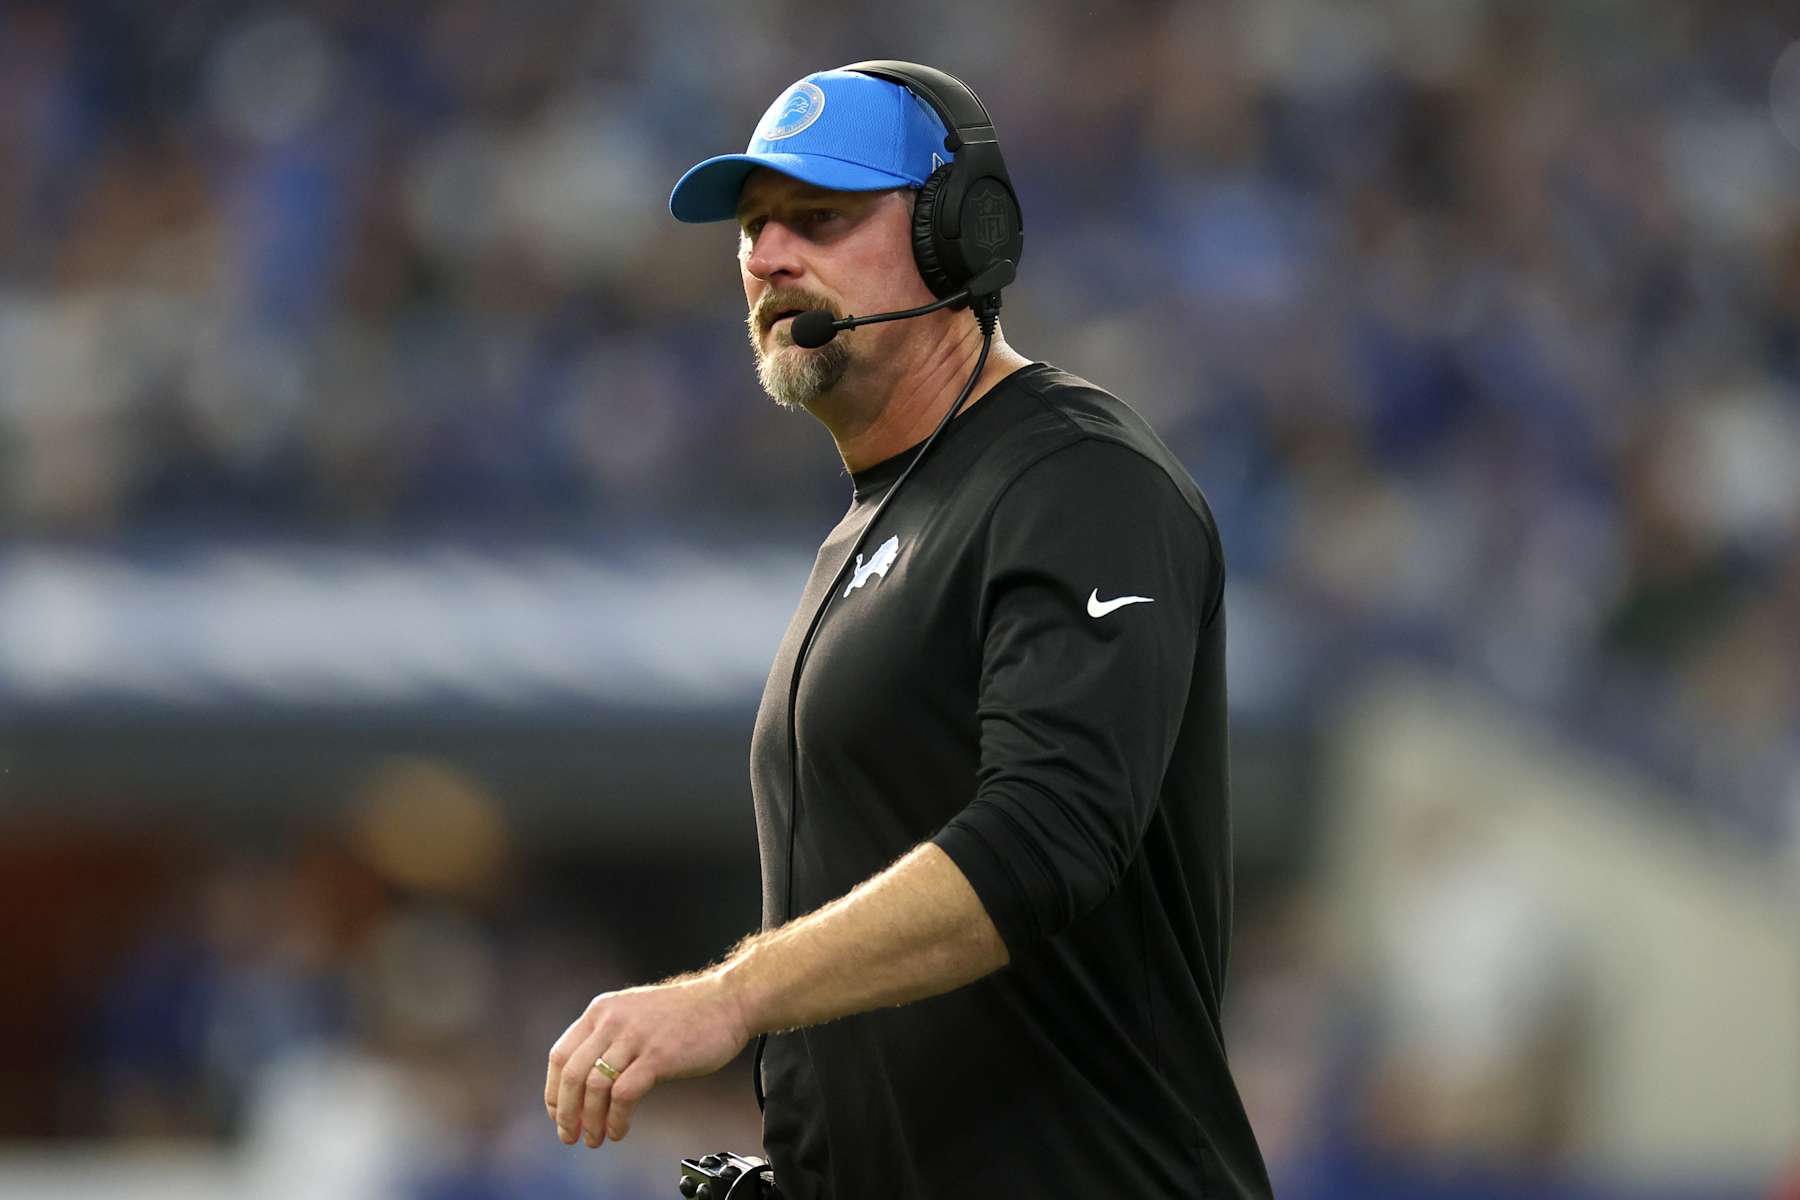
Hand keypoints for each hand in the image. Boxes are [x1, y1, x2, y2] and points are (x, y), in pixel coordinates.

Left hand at [544, 970, 750, 1147]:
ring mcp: (635, 1038)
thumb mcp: (635, 1013)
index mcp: (602, 1010)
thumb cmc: (686, 1014)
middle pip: (571, 1074)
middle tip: (570, 1135)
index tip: (558, 1114)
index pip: (560, 1055)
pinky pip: (623, 1094)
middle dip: (566, 1112)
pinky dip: (616, 1118)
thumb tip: (586, 1081)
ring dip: (590, 1121)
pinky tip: (619, 1130)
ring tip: (595, 1138)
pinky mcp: (657, 1056)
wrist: (727, 1002)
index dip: (553, 1091)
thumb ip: (609, 1037)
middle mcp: (612, 1021)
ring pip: (594, 1087)